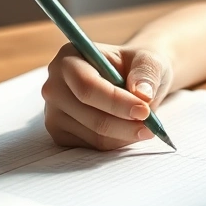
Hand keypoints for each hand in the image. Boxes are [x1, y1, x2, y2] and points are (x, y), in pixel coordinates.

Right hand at [41, 43, 173, 149]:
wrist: (131, 81)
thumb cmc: (137, 68)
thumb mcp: (149, 61)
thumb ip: (147, 73)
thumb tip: (142, 93)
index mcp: (69, 58)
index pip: (86, 86)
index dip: (116, 102)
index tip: (144, 111)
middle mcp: (54, 84)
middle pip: (89, 115)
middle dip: (125, 124)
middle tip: (152, 126)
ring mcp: (53, 111)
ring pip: (94, 135)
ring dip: (125, 135)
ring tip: (143, 125)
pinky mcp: (59, 133)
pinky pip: (92, 148)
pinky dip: (115, 143)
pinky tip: (125, 128)